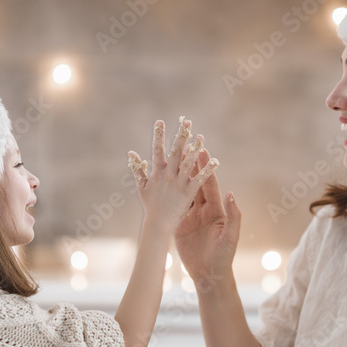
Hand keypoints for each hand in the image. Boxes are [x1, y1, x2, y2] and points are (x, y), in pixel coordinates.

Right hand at [128, 118, 218, 234]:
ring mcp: (179, 183)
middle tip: (187, 121)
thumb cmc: (150, 205)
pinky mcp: (189, 193)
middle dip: (181, 136)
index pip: (157, 150)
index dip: (158, 135)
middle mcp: (168, 176)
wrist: (158, 224)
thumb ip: (138, 169)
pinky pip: (200, 179)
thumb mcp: (142, 186)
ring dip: (195, 149)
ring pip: (189, 163)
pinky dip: (208, 170)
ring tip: (201, 136)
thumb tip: (131, 152)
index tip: (160, 121)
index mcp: (157, 173)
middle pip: (176, 152)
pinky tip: (215, 161)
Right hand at [175, 149, 240, 285]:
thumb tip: (230, 194)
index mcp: (217, 210)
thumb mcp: (230, 236)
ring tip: (171, 161)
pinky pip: (174, 208)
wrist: (209, 275)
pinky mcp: (180, 226)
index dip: (206, 169)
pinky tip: (163, 184)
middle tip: (185, 148)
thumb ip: (232, 216)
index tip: (203, 151)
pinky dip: (170, 195)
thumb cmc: (223, 257)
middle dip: (191, 166)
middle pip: (196, 184)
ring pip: (184, 193)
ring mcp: (191, 217)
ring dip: (179, 178)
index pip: (210, 186)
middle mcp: (204, 210)